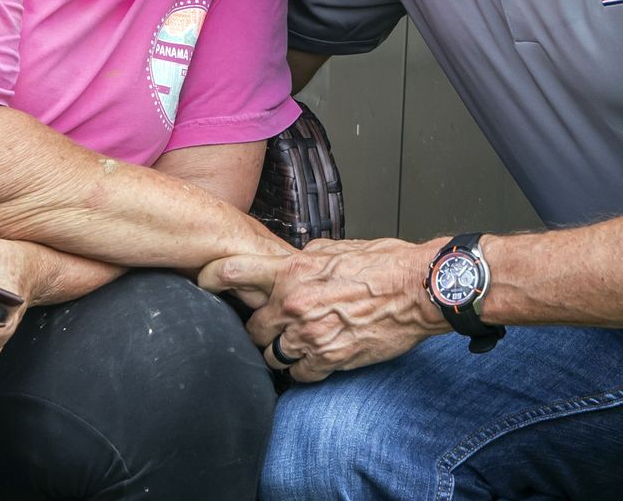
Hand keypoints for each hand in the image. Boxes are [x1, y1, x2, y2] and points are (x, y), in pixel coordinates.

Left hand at [199, 237, 448, 382]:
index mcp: (292, 269)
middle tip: (273, 324)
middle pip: (250, 327)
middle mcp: (293, 303)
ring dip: (280, 350)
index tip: (204, 284)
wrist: (418, 290)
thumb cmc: (384, 264)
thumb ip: (302, 258)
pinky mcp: (328, 360)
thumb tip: (286, 264)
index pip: (231, 272)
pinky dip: (303, 369)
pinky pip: (298, 374)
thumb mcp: (335, 248)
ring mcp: (308, 335)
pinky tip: (316, 356)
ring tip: (298, 341)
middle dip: (258, 327)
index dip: (209, 279)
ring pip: (270, 355)